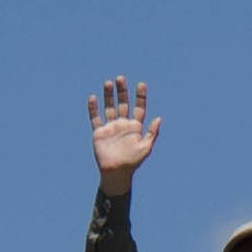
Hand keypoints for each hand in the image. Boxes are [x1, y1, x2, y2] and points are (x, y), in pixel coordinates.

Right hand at [88, 75, 156, 190]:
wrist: (116, 173)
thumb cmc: (133, 162)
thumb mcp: (146, 147)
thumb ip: (152, 132)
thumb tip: (159, 118)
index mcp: (135, 127)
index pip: (139, 107)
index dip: (140, 96)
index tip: (141, 84)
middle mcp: (123, 124)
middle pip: (123, 103)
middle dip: (122, 91)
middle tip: (120, 78)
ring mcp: (111, 127)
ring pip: (109, 107)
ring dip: (108, 96)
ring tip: (108, 83)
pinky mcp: (99, 132)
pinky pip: (95, 118)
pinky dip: (93, 108)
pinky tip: (93, 98)